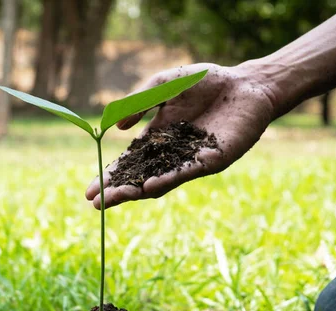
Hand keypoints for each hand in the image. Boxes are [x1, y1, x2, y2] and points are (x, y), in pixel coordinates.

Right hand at [85, 62, 277, 209]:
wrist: (245, 83)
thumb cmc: (204, 82)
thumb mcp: (163, 85)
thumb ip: (140, 102)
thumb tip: (117, 127)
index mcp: (156, 137)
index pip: (128, 163)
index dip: (109, 177)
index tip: (90, 191)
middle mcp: (170, 154)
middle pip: (138, 178)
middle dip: (117, 191)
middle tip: (96, 203)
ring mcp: (190, 159)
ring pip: (159, 182)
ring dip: (137, 191)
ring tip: (116, 198)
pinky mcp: (211, 160)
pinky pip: (186, 172)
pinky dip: (167, 179)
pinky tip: (149, 186)